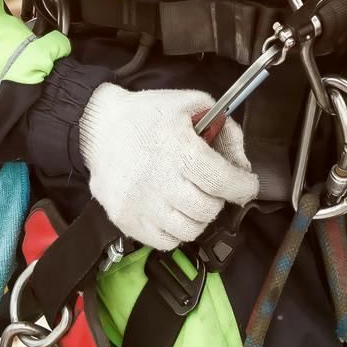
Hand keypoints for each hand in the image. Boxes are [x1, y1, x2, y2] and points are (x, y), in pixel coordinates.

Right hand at [77, 84, 258, 250]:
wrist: (100, 126)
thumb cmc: (149, 115)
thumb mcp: (192, 104)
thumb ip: (226, 130)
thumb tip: (242, 167)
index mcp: (180, 149)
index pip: (224, 182)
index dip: (243, 187)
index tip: (246, 185)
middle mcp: (160, 180)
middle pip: (209, 209)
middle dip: (219, 198)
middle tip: (211, 186)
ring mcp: (142, 204)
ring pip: (190, 230)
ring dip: (198, 216)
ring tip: (191, 197)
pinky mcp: (127, 219)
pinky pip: (166, 241)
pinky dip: (176, 230)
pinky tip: (172, 210)